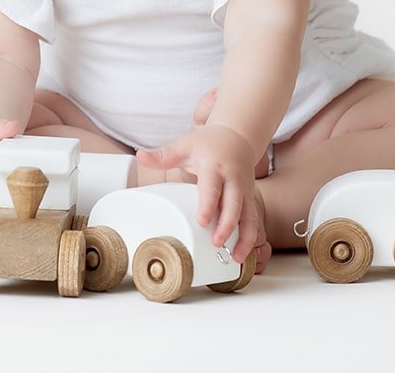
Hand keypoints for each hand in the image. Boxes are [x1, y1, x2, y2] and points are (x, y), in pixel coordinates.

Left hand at [135, 124, 261, 263]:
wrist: (238, 137)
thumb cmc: (208, 144)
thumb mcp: (185, 146)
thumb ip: (162, 155)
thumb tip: (140, 155)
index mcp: (214, 167)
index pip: (212, 187)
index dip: (208, 204)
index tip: (202, 221)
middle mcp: (233, 179)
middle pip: (234, 204)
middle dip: (227, 225)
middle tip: (216, 243)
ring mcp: (244, 190)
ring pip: (249, 215)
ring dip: (245, 237)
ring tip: (235, 257)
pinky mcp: (250, 198)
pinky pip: (253, 220)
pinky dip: (251, 238)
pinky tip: (242, 254)